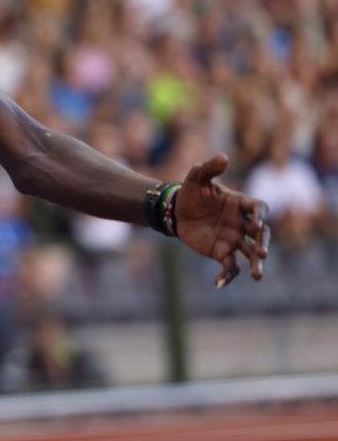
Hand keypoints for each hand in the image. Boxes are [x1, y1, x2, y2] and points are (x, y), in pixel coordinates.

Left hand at [175, 154, 269, 287]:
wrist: (176, 210)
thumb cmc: (191, 192)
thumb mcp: (196, 177)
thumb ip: (209, 168)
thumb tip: (223, 156)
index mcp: (240, 204)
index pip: (258, 208)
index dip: (260, 214)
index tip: (257, 221)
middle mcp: (242, 223)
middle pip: (261, 235)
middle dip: (263, 244)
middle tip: (262, 253)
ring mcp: (234, 239)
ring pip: (251, 254)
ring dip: (257, 264)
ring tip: (258, 276)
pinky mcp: (222, 252)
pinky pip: (230, 267)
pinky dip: (226, 276)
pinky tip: (218, 283)